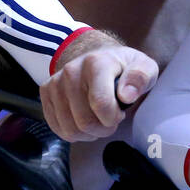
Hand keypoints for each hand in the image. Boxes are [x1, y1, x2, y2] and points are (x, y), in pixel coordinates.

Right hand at [40, 31, 156, 141]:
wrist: (96, 57)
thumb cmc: (122, 67)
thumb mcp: (143, 67)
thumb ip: (140, 77)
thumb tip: (126, 95)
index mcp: (96, 63)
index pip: (101, 103)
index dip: (113, 118)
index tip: (120, 113)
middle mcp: (72, 71)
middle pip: (85, 121)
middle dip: (102, 128)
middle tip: (110, 119)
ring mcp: (56, 82)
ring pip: (70, 129)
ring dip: (88, 133)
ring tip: (97, 119)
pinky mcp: (46, 92)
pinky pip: (58, 128)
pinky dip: (73, 132)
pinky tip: (83, 120)